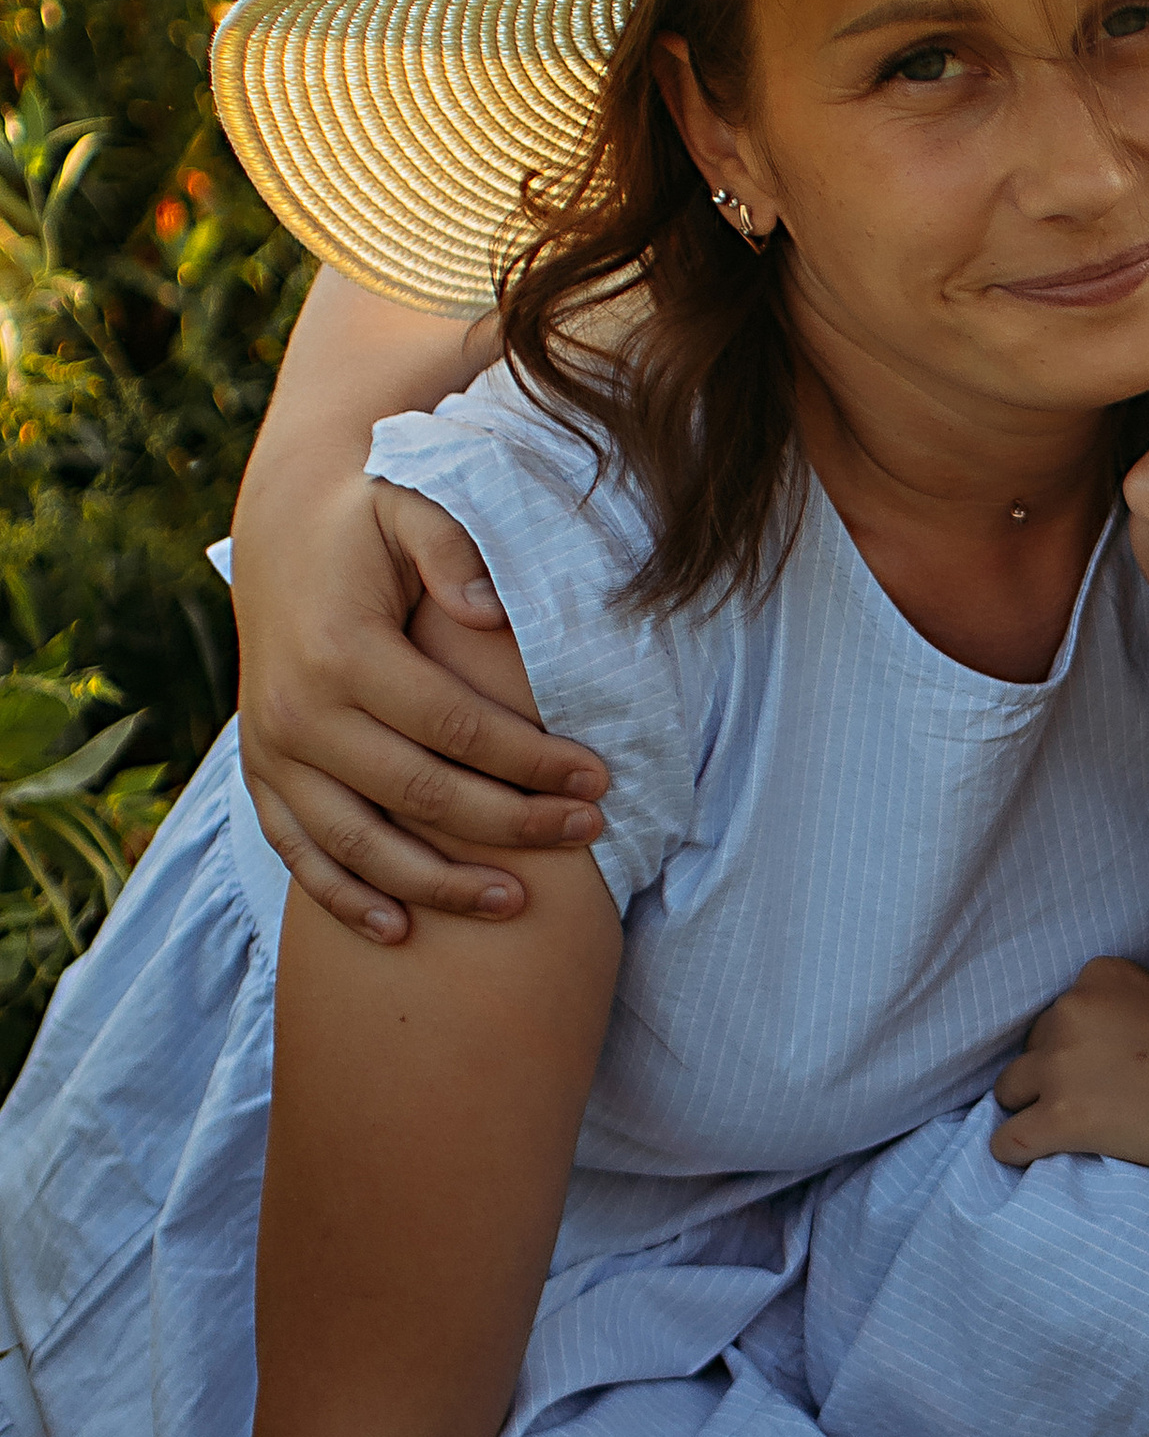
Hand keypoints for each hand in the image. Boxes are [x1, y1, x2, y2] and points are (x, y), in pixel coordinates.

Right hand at [234, 476, 609, 940]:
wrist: (281, 533)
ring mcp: (273, 752)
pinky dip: (345, 899)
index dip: (533, 760)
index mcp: (343, 650)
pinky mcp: (261, 776)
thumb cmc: (367, 523)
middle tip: (590, 832)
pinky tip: (402, 931)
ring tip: (516, 902)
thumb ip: (452, 550)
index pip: (457, 727)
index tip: (599, 778)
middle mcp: (299, 711)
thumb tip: (489, 612)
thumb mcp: (409, 506)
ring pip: (361, 845)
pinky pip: (299, 854)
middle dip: (512, 823)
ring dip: (440, 884)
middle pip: (421, 794)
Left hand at [991, 958, 1148, 1214]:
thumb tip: (1119, 1031)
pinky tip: (1033, 1158)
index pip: (1060, 1009)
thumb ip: (1136, 1007)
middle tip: (1095, 1101)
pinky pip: (1006, 1140)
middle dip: (1055, 1073)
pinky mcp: (1058, 1119)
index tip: (1106, 1066)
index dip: (1079, 1042)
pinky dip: (1016, 1151)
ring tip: (1067, 1131)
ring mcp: (1061, 1065)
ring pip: (1009, 1090)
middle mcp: (1072, 1010)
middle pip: (1032, 1046)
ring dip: (1033, 1109)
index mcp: (1101, 974)